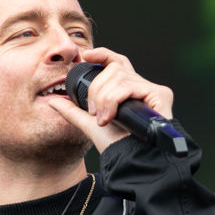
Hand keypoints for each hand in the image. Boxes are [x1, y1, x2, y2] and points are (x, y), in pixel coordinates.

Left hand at [44, 46, 174, 152]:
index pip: (117, 62)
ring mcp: (153, 90)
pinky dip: (115, 100)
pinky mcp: (161, 95)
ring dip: (104, 98)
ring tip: (104, 119)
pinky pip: (130, 86)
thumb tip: (53, 100)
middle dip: (97, 90)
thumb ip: (73, 111)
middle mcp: (142, 87)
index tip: (86, 56)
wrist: (129, 160)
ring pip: (119, 77)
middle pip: (114, 69)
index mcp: (128, 89)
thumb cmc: (115, 144)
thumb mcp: (89, 123)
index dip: (103, 54)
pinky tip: (111, 117)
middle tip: (94, 113)